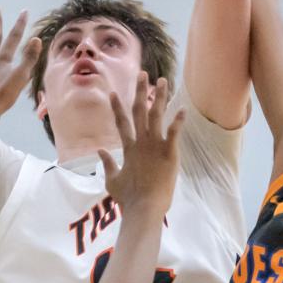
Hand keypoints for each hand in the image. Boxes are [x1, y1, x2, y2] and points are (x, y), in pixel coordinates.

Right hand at [100, 74, 183, 215]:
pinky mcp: (169, 153)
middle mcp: (140, 142)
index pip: (120, 122)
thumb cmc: (128, 198)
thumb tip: (99, 151)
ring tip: (163, 81)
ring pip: (157, 115)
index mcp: (128, 148)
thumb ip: (107, 163)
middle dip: (141, 91)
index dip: (116, 107)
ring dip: (159, 97)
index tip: (112, 92)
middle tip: (143, 74)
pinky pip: (174, 132)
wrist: (144, 208)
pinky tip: (183, 108)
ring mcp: (155, 146)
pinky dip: (178, 120)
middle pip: (139, 111)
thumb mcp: (112, 180)